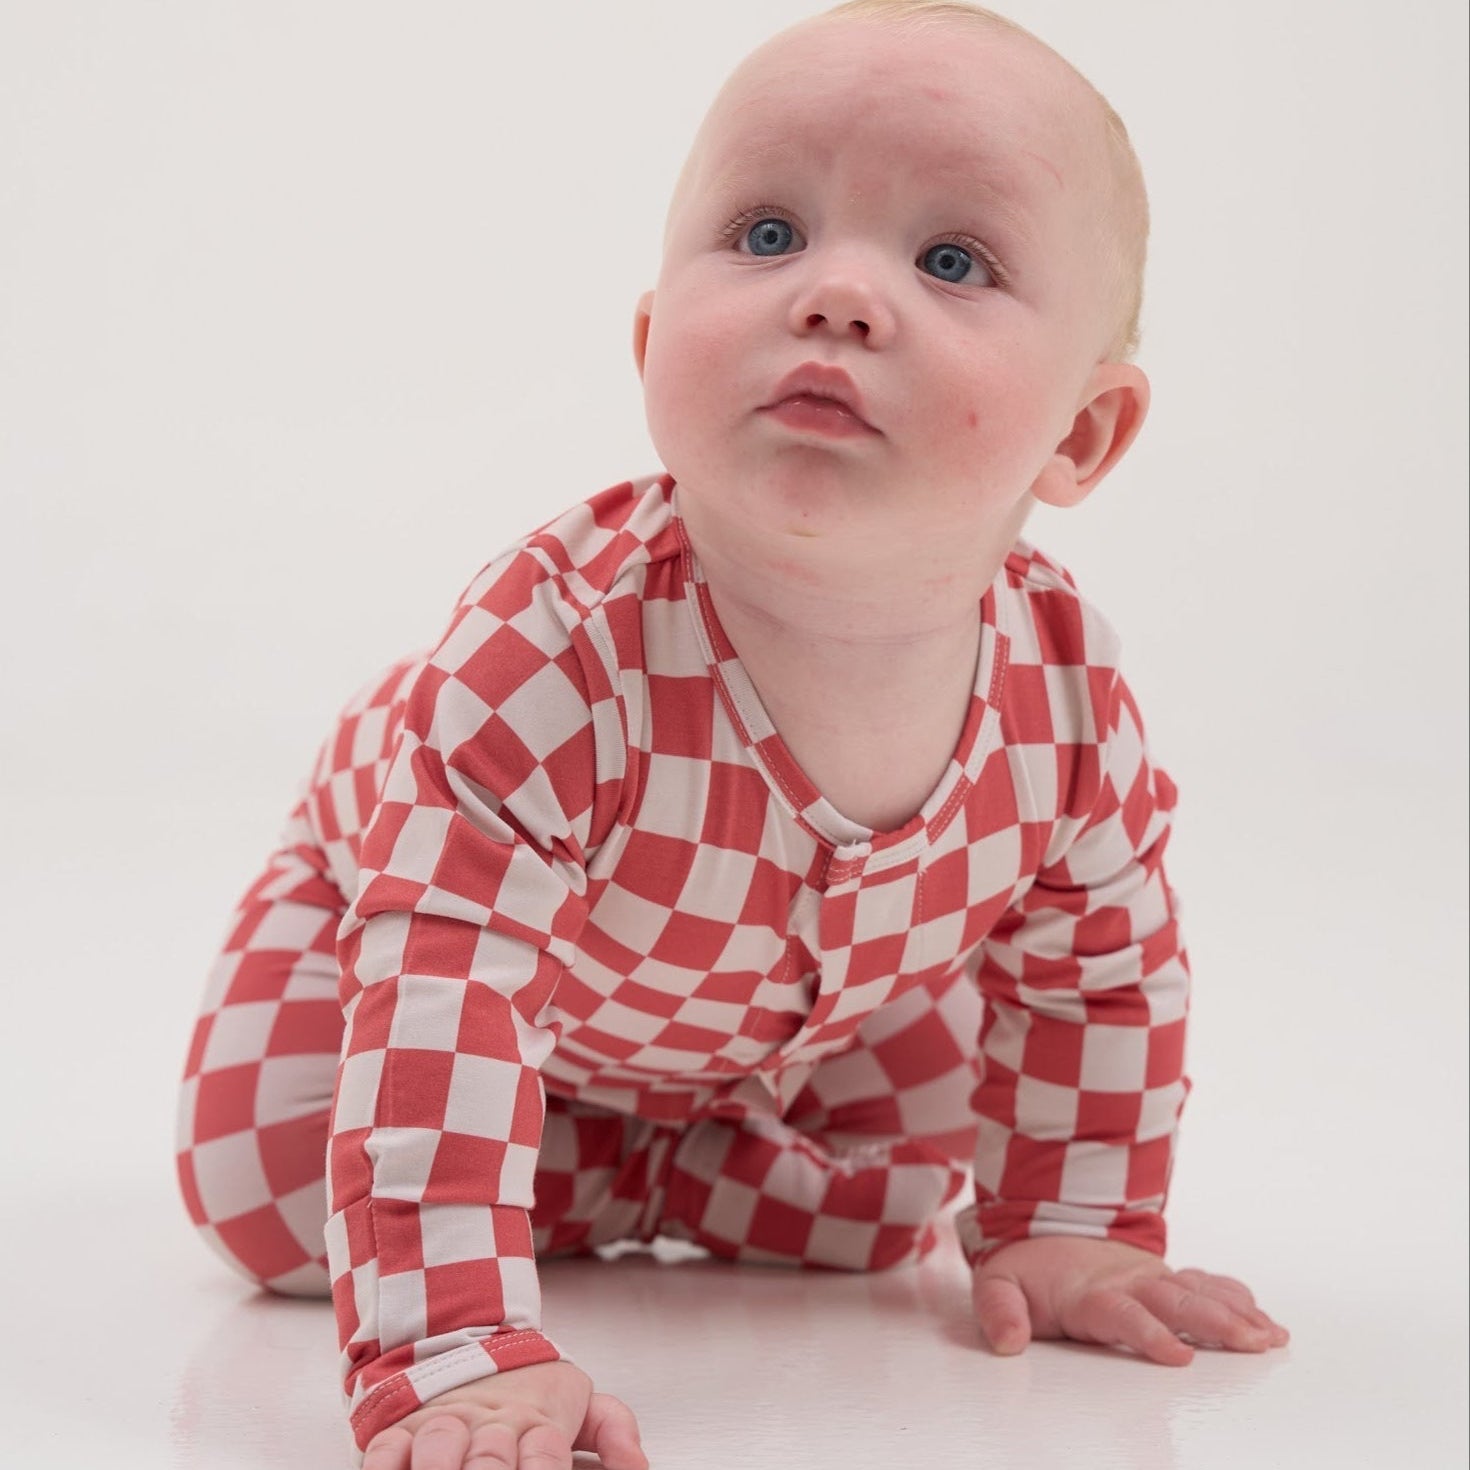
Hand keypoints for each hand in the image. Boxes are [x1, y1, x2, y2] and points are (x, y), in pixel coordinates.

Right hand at [360, 1360, 647, 1468]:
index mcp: (536, 1418)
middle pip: (489, 1460)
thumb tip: (638, 1466)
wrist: (463, 1340)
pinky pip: (385, 1451)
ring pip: (437, 1448)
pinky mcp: (400, 1431)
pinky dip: (386, 1469)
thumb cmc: (527, 1389)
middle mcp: (488, 1423)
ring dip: (439, 1469)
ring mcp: (442, 1425)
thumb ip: (614, 1429)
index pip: (545, 1453)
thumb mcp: (580, 1401)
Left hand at [972, 1236, 1289, 1365]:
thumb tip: (1007, 1341)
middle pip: (1174, 1301)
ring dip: (1236, 1314)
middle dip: (1214, 1322)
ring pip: (1198, 1293)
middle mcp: (1128, 1282)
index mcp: (1088, 1292)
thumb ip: (999, 1311)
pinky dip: (1238, 1301)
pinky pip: (1207, 1286)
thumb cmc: (1026, 1268)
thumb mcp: (997, 1284)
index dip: (1148, 1333)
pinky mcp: (1166, 1280)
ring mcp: (1151, 1279)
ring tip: (1270, 1337)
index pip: (1121, 1312)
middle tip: (1252, 1343)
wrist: (1043, 1225)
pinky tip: (1267, 1322)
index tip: (1178, 1355)